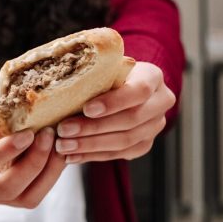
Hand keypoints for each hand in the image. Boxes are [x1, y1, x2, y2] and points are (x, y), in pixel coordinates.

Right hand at [0, 88, 66, 207]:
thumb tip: (17, 111)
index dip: (3, 152)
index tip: (28, 134)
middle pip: (4, 188)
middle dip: (32, 163)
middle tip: (49, 135)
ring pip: (24, 198)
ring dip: (46, 172)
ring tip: (58, 144)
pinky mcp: (8, 199)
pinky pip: (33, 196)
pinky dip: (49, 176)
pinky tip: (56, 155)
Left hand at [53, 61, 174, 163]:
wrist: (122, 86)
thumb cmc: (109, 72)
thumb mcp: (105, 65)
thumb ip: (94, 72)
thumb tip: (62, 80)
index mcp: (153, 77)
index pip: (139, 91)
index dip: (114, 102)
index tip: (86, 109)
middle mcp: (160, 102)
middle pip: (130, 120)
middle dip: (94, 127)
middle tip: (65, 130)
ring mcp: (155, 126)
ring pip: (124, 141)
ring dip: (90, 145)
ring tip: (64, 145)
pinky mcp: (144, 145)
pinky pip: (119, 154)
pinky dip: (93, 155)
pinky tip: (73, 155)